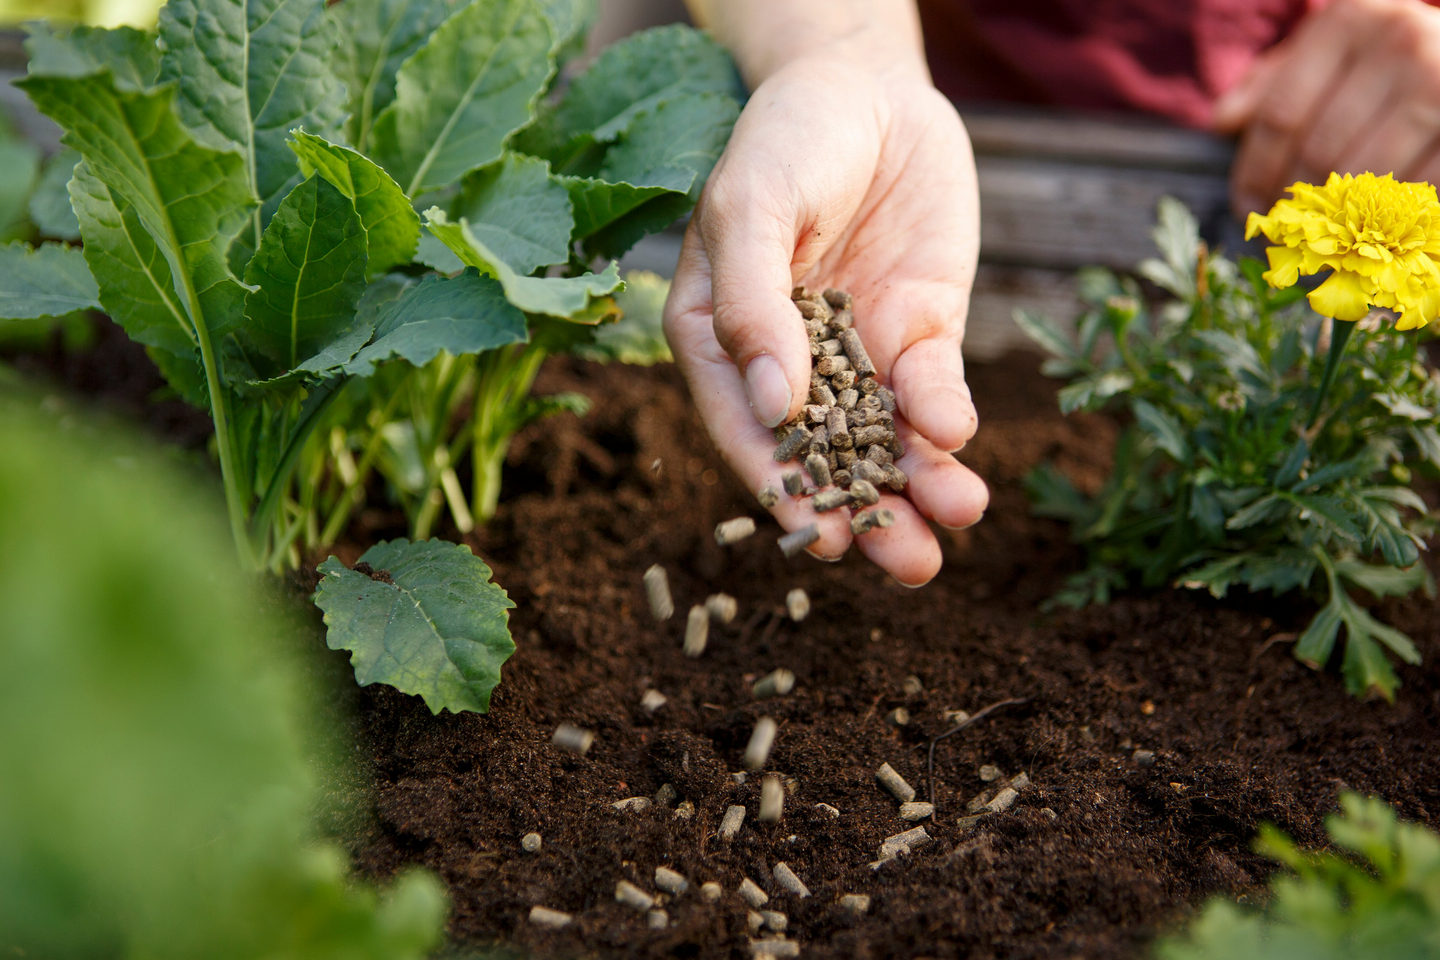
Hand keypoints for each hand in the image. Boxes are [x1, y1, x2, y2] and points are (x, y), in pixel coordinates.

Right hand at [663, 49, 987, 586]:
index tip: (824, 538)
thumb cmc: (784, 138)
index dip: (784, 488)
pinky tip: (957, 437)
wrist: (865, 84)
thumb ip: (751, 303)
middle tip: (910, 564)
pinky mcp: (919, 331)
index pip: (749, 430)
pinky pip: (932, 387)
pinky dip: (945, 415)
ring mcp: (858, 351)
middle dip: (870, 512)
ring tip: (955, 519)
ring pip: (886, 438)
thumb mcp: (750, 208)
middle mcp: (791, 362)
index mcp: (724, 343)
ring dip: (920, 483)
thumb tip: (775, 407)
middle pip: (825, 455)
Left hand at [1215, 0, 1439, 218]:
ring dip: (1336, 219)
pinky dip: (1390, 218)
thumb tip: (1224, 122)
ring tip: (1320, 237)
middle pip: (1318, 151)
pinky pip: (1419, 186)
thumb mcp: (1328, 52)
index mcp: (1349, 23)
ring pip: (1364, 175)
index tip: (1246, 208)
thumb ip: (1272, 84)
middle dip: (1293, 203)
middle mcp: (1398, 42)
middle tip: (1283, 231)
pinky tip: (1372, 231)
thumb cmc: (1386, 57)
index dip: (1254, 172)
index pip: (1279, 114)